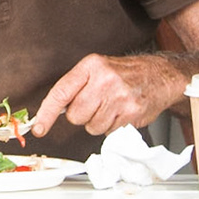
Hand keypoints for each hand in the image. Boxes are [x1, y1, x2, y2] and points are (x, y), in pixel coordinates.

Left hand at [28, 52, 184, 137]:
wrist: (160, 75)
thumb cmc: (125, 73)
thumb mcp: (97, 68)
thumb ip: (76, 85)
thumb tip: (53, 109)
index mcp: (91, 66)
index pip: (61, 92)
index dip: (46, 112)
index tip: (38, 127)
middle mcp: (104, 80)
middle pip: (75, 115)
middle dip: (81, 116)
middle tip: (95, 104)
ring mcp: (119, 97)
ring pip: (92, 126)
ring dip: (98, 122)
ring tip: (110, 107)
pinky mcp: (132, 113)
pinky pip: (109, 132)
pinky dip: (112, 127)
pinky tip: (121, 113)